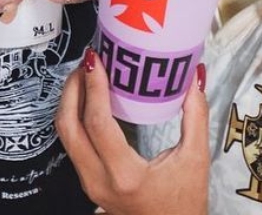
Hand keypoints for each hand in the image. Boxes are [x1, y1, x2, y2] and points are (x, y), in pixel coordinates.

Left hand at [56, 47, 209, 214]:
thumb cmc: (185, 204)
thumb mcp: (196, 159)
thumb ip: (196, 115)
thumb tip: (194, 77)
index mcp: (126, 175)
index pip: (98, 124)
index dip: (93, 87)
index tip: (96, 61)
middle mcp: (100, 182)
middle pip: (69, 128)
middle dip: (73, 89)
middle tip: (88, 62)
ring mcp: (90, 185)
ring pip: (66, 137)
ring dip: (71, 102)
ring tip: (87, 75)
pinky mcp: (89, 183)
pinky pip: (73, 145)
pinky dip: (76, 118)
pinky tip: (89, 101)